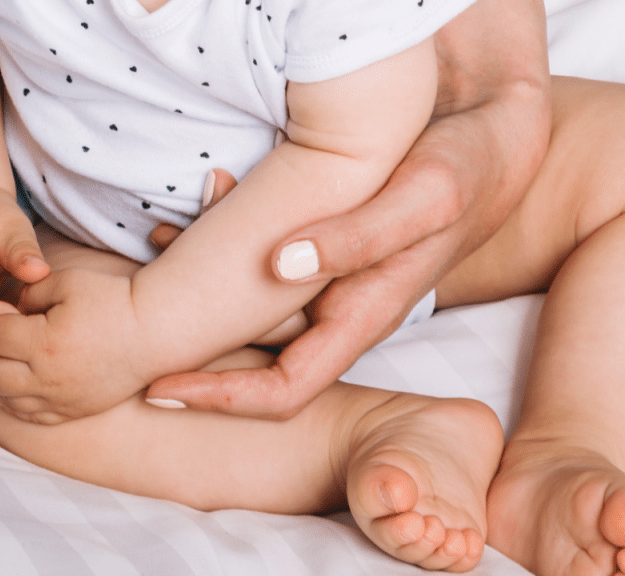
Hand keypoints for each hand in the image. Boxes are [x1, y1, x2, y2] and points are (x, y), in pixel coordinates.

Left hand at [0, 266, 148, 423]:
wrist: (155, 332)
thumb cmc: (114, 300)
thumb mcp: (67, 282)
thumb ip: (28, 291)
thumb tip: (6, 307)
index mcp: (43, 342)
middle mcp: (48, 377)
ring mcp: (61, 399)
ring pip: (5, 398)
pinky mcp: (74, 409)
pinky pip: (30, 414)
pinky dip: (11, 401)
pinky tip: (10, 385)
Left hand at [144, 0, 551, 418]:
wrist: (493, 140)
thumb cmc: (465, 169)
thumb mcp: (423, 196)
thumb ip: (359, 235)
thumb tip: (280, 264)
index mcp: (365, 315)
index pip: (286, 389)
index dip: (221, 398)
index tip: (159, 385)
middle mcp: (343, 308)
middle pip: (257, 354)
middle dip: (194, 339)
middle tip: (132, 305)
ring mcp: (334, 279)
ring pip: (254, 306)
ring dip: (202, 285)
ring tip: (155, 242)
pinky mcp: (328, 245)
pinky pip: (264, 260)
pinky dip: (225, 240)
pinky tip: (199, 205)